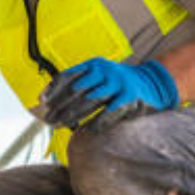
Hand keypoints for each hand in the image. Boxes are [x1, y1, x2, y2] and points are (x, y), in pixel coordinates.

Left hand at [41, 58, 178, 131]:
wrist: (153, 83)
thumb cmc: (118, 85)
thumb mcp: (99, 78)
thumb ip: (80, 86)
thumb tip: (50, 102)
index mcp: (94, 64)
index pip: (68, 75)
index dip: (53, 89)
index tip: (42, 101)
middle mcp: (105, 70)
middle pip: (76, 89)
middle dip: (60, 105)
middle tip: (49, 119)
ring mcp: (118, 82)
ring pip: (90, 99)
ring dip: (74, 114)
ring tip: (62, 124)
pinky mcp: (130, 96)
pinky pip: (109, 111)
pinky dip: (97, 121)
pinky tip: (88, 130)